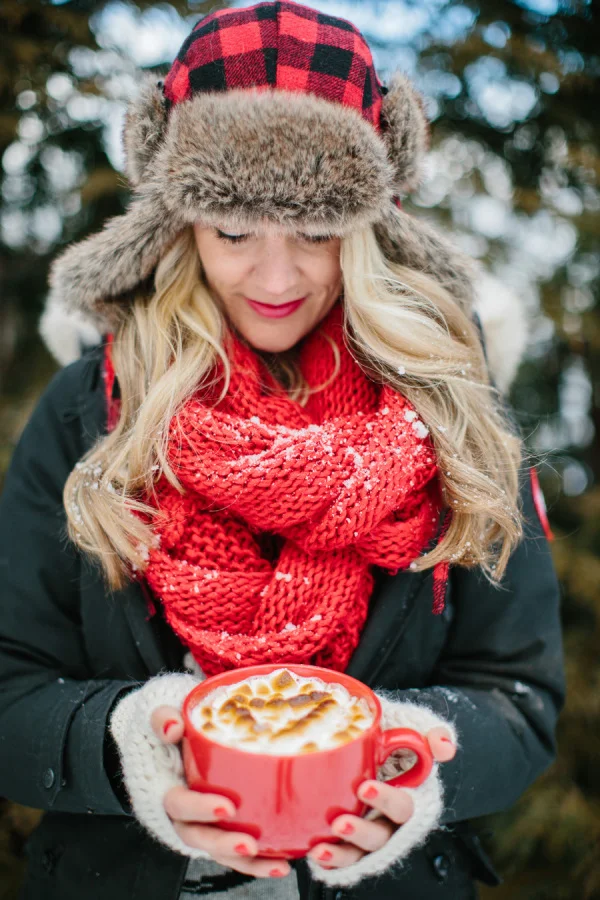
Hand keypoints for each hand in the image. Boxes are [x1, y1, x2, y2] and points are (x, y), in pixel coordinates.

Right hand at [151, 706, 290, 879]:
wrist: (173, 725)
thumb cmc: (170, 719)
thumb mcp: (161, 709)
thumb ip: (163, 717)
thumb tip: (173, 727)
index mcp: (165, 786)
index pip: (177, 804)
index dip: (199, 809)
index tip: (226, 806)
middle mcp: (182, 811)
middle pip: (199, 836)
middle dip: (224, 844)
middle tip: (250, 843)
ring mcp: (202, 820)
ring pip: (220, 850)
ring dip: (247, 862)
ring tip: (276, 863)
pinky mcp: (221, 823)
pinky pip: (236, 847)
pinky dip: (258, 860)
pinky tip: (283, 861)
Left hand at [308, 726, 455, 869]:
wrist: (358, 735)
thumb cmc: (387, 734)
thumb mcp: (408, 726)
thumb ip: (429, 734)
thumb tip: (444, 747)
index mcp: (409, 796)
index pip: (404, 806)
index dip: (387, 802)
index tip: (364, 788)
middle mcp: (390, 819)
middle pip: (382, 836)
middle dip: (362, 833)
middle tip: (340, 822)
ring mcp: (370, 830)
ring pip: (362, 851)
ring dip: (345, 850)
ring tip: (324, 844)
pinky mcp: (352, 839)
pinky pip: (344, 857)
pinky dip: (332, 858)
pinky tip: (316, 851)